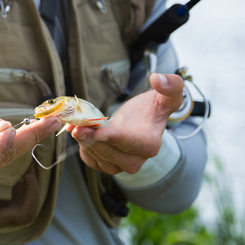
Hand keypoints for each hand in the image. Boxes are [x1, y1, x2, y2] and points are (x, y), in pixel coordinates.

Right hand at [0, 99, 60, 190]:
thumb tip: (7, 129)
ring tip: (39, 124)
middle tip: (53, 120)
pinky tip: (14, 136)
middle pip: (1, 160)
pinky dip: (6, 150)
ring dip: (20, 144)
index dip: (3, 146)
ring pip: (1, 163)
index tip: (13, 127)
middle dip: (30, 139)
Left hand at [68, 73, 183, 174]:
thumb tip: (157, 78)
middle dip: (92, 140)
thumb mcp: (168, 96)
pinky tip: (74, 130)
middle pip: (110, 153)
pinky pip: (90, 159)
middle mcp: (135, 160)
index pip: (131, 143)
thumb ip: (171, 86)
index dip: (114, 138)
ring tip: (73, 125)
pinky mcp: (105, 164)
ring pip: (97, 157)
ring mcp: (119, 165)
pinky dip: (80, 145)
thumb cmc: (154, 108)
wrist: (141, 121)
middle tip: (77, 126)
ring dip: (83, 141)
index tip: (98, 131)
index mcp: (150, 144)